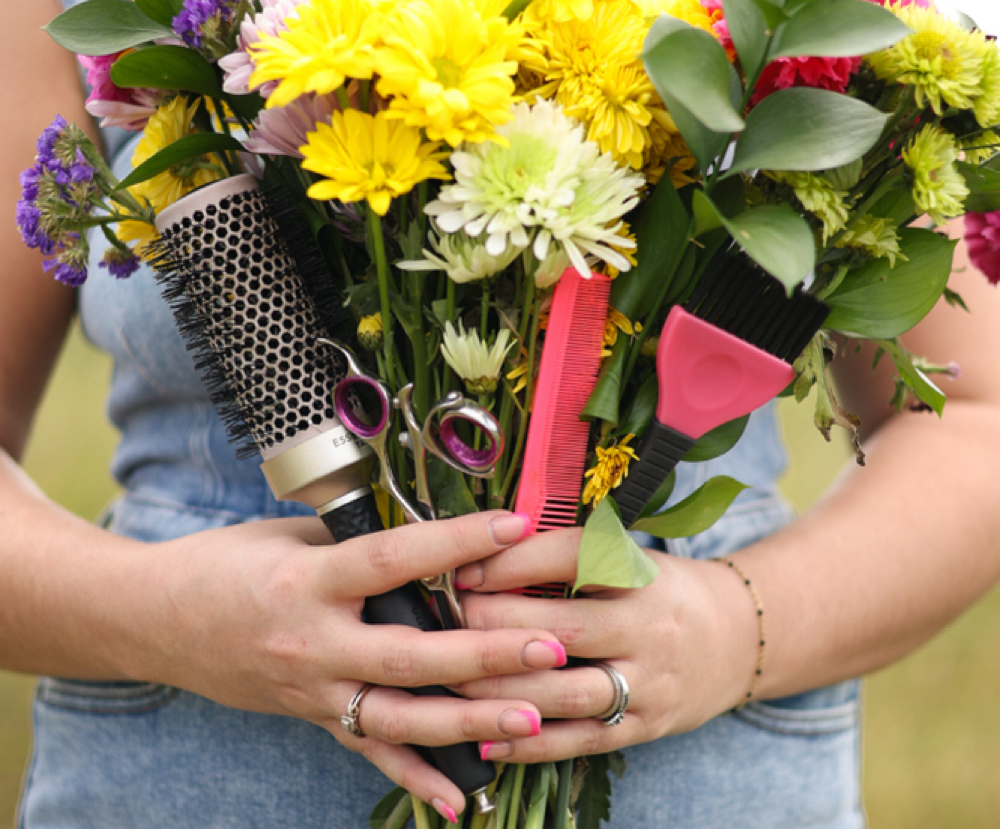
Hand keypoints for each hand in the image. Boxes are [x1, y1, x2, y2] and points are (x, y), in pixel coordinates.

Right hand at [128, 510, 564, 816]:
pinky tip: (463, 798)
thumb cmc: (224, 563)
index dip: (456, 541)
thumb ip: (357, 544)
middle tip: (551, 648)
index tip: (515, 526)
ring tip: (533, 720)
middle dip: (486, 653)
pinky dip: (416, 776)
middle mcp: (313, 643)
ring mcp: (311, 690)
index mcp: (308, 581)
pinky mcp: (309, 716)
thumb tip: (429, 540)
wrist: (153, 618)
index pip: (393, 559)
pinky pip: (367, 751)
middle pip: (410, 654)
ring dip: (469, 721)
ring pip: (399, 717)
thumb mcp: (289, 536)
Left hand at [452, 527, 759, 762]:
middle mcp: (648, 627)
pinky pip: (581, 740)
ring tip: (449, 679)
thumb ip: (567, 557)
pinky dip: (530, 744)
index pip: (570, 558)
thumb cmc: (659, 590)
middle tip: (443, 620)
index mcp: (641, 573)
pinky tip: (485, 738)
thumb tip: (484, 551)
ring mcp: (649, 683)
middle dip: (492, 626)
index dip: (512, 562)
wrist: (735, 640)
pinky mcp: (645, 727)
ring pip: (565, 693)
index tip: (463, 565)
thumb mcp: (629, 556)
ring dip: (500, 689)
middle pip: (561, 628)